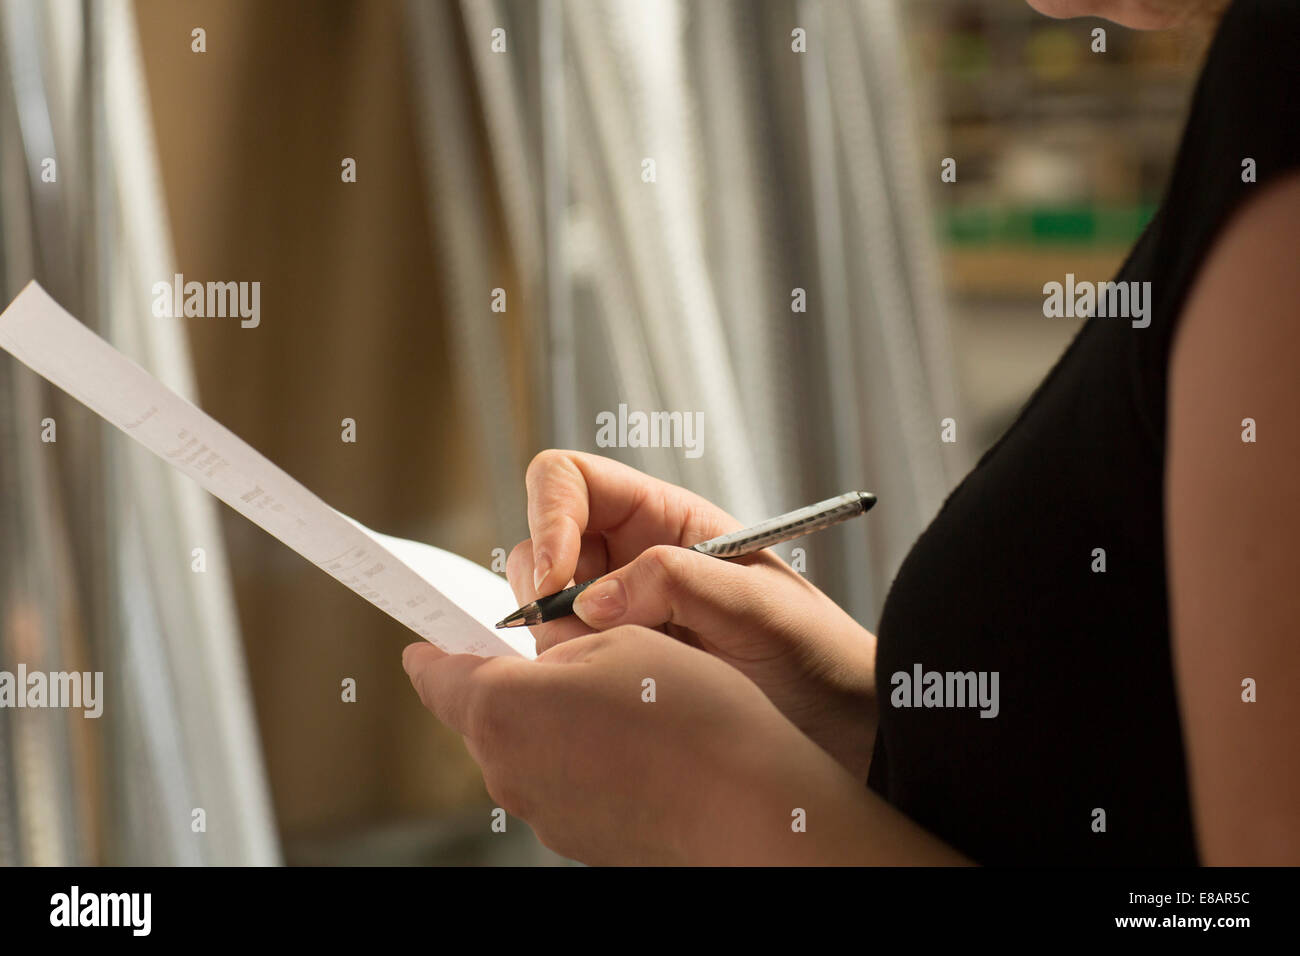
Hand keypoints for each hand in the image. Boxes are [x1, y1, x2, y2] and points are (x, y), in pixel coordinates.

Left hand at [401, 627, 875, 864]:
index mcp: (503, 708)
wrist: (751, 806)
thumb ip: (557, 640)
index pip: (437, 674)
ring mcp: (542, 812)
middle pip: (485, 712)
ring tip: (625, 701)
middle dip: (516, 679)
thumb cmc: (693, 716)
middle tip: (572, 652)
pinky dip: (583, 758)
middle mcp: (508, 770)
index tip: (425, 640)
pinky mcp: (576, 838)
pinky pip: (561, 782)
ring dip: (555, 719)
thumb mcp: (620, 637)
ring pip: (527, 747)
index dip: (433, 648)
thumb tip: (538, 650)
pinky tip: (638, 744)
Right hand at [506, 450, 878, 777]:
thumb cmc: (818, 652)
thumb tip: (591, 600)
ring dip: (557, 641)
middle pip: (542, 545)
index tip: (559, 578)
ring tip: (620, 674)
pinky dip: (565, 677)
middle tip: (575, 641)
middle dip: (543, 590)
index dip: (549, 515)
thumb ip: (676, 582)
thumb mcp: (757, 605)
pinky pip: (560, 661)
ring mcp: (619, 616)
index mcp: (665, 518)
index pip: (570, 481)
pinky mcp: (614, 668)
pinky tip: (613, 698)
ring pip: (543, 610)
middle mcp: (631, 559)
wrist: (843, 729)